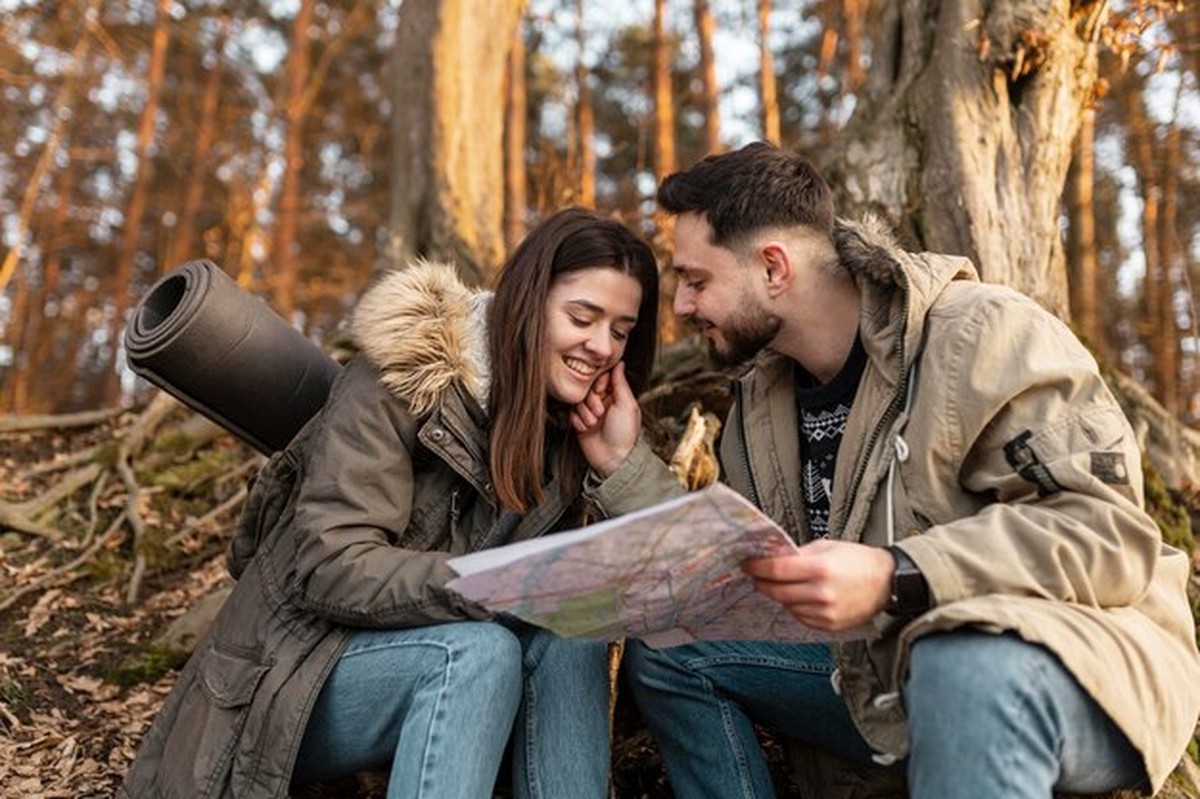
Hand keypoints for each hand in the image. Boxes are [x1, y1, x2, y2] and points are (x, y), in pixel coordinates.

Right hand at [570, 362, 640, 477]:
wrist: (614, 459)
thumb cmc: (625, 434)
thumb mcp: (627, 404)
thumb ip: (621, 382)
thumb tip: (620, 363)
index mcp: (615, 395)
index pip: (601, 377)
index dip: (598, 383)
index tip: (601, 391)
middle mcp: (602, 401)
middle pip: (587, 388)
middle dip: (591, 401)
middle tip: (599, 413)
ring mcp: (590, 412)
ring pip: (578, 401)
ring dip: (584, 412)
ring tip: (594, 423)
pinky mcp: (580, 422)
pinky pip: (571, 414)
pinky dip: (577, 421)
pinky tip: (585, 428)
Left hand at [742, 540, 893, 630]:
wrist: (887, 582)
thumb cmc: (859, 561)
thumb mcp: (827, 546)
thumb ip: (799, 554)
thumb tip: (774, 558)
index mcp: (821, 569)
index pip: (777, 570)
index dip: (757, 567)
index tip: (748, 565)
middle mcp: (822, 593)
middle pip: (777, 591)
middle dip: (763, 582)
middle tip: (758, 575)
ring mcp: (825, 612)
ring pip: (787, 605)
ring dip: (781, 595)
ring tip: (788, 584)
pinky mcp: (829, 625)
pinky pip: (801, 617)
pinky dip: (796, 607)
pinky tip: (803, 596)